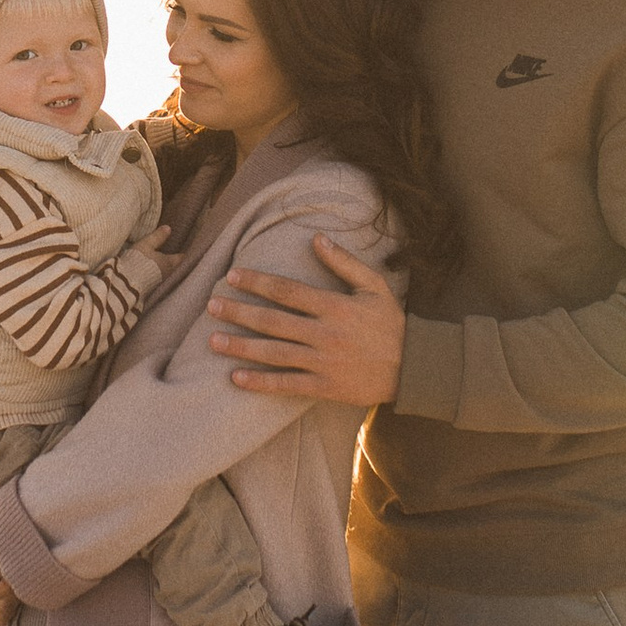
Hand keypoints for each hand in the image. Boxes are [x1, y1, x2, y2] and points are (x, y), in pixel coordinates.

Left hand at [208, 233, 405, 403]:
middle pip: (273, 321)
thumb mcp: (374, 286)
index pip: (287, 291)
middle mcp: (324, 334)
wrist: (414, 368)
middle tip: (211, 305)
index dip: (257, 282)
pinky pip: (286, 385)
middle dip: (239, 312)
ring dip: (241, 347)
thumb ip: (344, 262)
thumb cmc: (391, 324)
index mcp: (334, 306)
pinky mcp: (324, 387)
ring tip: (213, 340)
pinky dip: (260, 383)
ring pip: (274, 353)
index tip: (232, 276)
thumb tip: (316, 238)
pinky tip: (236, 378)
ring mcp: (323, 363)